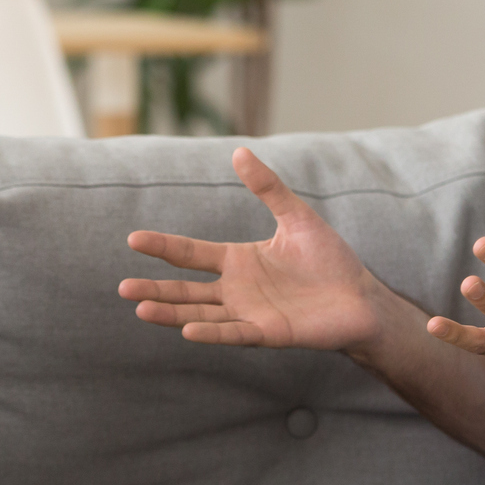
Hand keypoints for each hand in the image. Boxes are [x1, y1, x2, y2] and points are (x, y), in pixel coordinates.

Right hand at [120, 148, 384, 353]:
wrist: (362, 297)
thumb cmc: (330, 259)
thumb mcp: (296, 216)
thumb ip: (267, 188)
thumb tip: (239, 151)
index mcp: (239, 261)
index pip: (192, 254)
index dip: (164, 246)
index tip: (133, 239)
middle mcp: (237, 290)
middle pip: (187, 290)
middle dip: (155, 289)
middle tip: (122, 288)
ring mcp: (250, 313)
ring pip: (201, 314)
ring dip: (171, 314)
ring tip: (141, 310)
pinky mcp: (269, 333)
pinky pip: (234, 333)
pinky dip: (211, 333)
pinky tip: (187, 331)